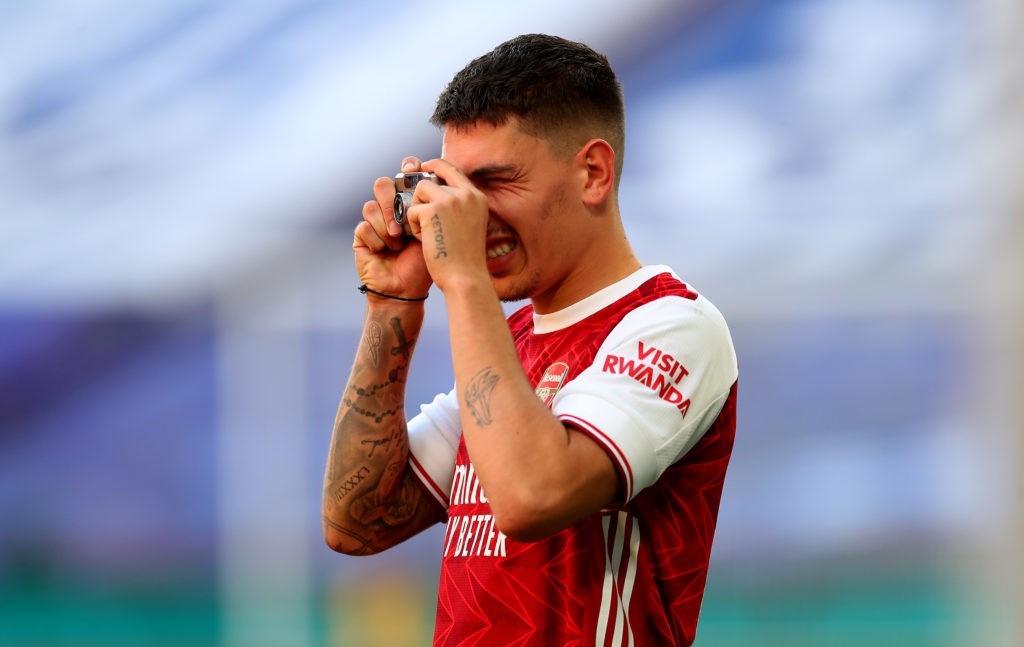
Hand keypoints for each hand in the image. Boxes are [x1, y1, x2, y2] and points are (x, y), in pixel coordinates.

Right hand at [353, 157, 432, 299]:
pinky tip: (386, 252)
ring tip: (398, 242)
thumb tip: (438, 175)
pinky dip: (377, 240)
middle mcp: (391, 209)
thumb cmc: (427, 261)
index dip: (408, 167)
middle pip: (383, 184)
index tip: (414, 169)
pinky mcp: (361, 236)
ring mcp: (375, 222)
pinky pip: (364, 226)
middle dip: (392, 200)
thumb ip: (437, 204)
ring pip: (371, 205)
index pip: (405, 174)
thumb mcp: (438, 229)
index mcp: (411, 203)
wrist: (408, 290)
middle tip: (404, 218)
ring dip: (386, 225)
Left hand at [405, 158, 491, 292]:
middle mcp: (466, 194)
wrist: (465, 277)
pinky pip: (411, 210)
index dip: (434, 166)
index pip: (452, 168)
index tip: (423, 169)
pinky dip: (414, 226)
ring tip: (428, 232)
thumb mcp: (470, 225)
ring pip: (419, 190)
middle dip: (420, 195)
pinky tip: (426, 240)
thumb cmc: (465, 258)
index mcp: (478, 197)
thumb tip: (436, 188)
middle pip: (431, 178)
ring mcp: (450, 200)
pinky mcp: (433, 209)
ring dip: (417, 211)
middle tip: (419, 213)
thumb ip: (459, 205)